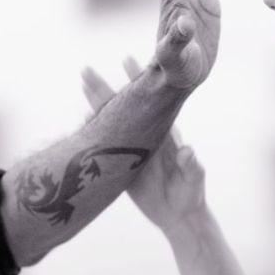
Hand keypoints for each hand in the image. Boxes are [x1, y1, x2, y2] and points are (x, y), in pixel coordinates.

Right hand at [81, 56, 205, 231]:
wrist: (179, 214)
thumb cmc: (190, 195)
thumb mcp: (192, 181)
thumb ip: (191, 165)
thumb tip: (187, 150)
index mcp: (164, 134)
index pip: (150, 102)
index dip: (139, 82)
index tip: (128, 60)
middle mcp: (146, 136)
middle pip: (123, 107)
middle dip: (105, 88)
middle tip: (87, 69)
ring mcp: (133, 148)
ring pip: (111, 121)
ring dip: (97, 103)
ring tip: (81, 82)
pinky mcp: (122, 165)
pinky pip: (104, 144)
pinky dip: (93, 130)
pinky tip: (83, 117)